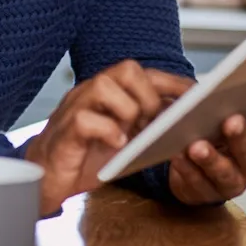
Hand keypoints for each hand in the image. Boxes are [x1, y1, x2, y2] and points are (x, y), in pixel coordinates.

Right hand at [25, 61, 193, 214]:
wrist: (46, 176)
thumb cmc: (87, 155)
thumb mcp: (124, 138)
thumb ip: (146, 127)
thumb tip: (184, 124)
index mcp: (109, 92)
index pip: (144, 73)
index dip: (173, 82)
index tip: (198, 94)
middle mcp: (91, 92)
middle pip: (126, 69)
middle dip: (149, 95)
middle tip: (154, 121)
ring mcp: (75, 108)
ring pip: (103, 85)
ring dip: (128, 109)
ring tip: (135, 134)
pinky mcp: (65, 131)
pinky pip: (87, 120)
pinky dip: (108, 131)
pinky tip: (118, 145)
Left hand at [168, 87, 245, 204]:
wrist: (198, 173)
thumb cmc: (218, 140)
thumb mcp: (228, 121)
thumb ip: (235, 107)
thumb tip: (230, 84)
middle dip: (240, 137)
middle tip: (232, 121)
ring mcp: (232, 184)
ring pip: (223, 172)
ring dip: (211, 159)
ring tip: (197, 146)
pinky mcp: (206, 194)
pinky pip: (197, 182)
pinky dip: (188, 169)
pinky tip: (178, 156)